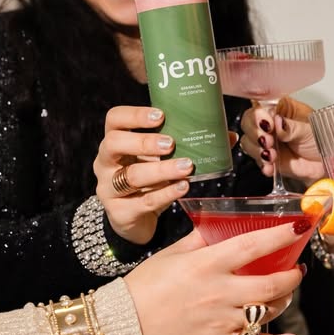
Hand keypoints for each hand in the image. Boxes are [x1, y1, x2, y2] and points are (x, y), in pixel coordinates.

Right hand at [94, 106, 193, 244]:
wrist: (134, 220)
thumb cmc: (149, 182)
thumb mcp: (161, 161)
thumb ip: (187, 145)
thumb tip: (228, 135)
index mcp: (115, 143)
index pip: (114, 119)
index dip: (134, 115)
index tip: (160, 115)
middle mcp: (105, 164)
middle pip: (113, 143)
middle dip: (144, 142)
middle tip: (171, 143)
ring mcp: (109, 189)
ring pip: (130, 176)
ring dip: (160, 170)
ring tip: (186, 167)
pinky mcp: (120, 213)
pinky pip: (144, 202)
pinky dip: (166, 194)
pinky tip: (183, 187)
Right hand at [124, 222, 305, 334]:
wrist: (125, 325)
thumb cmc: (145, 285)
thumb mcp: (172, 253)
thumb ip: (202, 239)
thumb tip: (224, 226)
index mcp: (206, 265)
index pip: (253, 246)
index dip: (282, 236)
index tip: (300, 227)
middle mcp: (219, 294)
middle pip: (272, 285)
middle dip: (292, 275)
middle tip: (297, 268)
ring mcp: (221, 322)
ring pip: (268, 312)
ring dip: (285, 300)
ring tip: (284, 290)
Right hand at [239, 96, 325, 183]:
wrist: (328, 164)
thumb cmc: (323, 140)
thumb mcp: (310, 129)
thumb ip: (291, 127)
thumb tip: (278, 122)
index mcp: (282, 108)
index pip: (261, 105)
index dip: (259, 114)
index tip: (266, 123)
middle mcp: (272, 123)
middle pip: (248, 122)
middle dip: (256, 133)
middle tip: (269, 141)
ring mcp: (268, 141)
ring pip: (248, 141)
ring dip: (257, 150)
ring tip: (273, 156)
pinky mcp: (268, 159)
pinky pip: (257, 161)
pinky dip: (262, 165)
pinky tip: (270, 167)